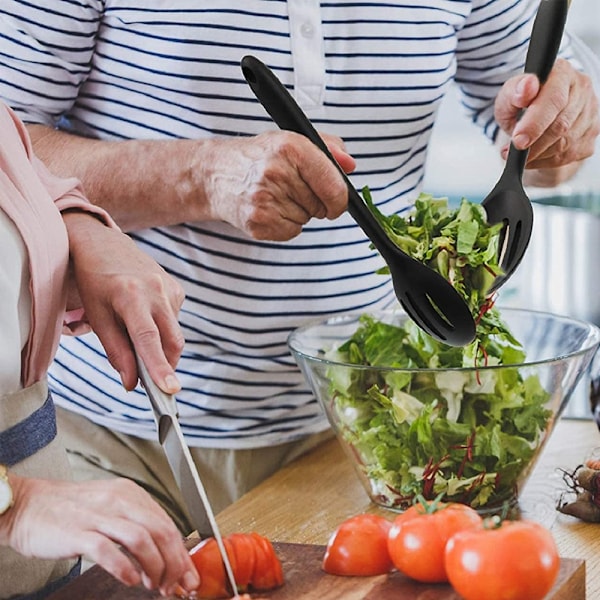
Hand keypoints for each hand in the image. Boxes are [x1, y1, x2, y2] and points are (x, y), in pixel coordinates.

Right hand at [0, 475, 198, 595]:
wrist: (29, 504)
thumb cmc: (70, 510)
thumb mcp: (111, 508)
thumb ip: (137, 527)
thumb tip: (165, 554)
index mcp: (130, 494)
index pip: (167, 523)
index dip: (180, 553)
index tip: (186, 575)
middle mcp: (119, 500)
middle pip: (160, 531)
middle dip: (174, 563)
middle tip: (174, 584)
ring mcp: (99, 515)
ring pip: (141, 539)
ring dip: (154, 566)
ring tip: (153, 584)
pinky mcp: (78, 532)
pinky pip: (107, 550)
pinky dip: (124, 567)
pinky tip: (130, 579)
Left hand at [63, 212, 184, 392]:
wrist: (104, 245)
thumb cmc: (95, 282)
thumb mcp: (97, 317)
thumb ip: (116, 352)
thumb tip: (132, 383)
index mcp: (130, 295)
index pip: (148, 339)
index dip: (159, 366)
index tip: (170, 389)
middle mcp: (156, 289)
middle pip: (172, 341)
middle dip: (166, 366)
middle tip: (152, 382)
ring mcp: (170, 287)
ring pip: (174, 334)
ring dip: (160, 346)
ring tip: (133, 330)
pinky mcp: (178, 289)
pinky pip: (175, 321)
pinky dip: (162, 329)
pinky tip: (144, 315)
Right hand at [196, 130, 355, 239]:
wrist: (217, 174)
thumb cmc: (259, 157)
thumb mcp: (292, 141)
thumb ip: (328, 149)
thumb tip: (350, 165)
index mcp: (291, 148)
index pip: (334, 187)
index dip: (341, 199)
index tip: (337, 201)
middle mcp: (277, 173)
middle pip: (321, 206)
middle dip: (315, 202)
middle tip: (293, 189)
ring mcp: (265, 200)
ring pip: (306, 220)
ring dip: (298, 212)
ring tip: (276, 196)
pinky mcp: (258, 222)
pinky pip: (291, 232)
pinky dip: (285, 225)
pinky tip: (270, 209)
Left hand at [494, 58, 599, 185]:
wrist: (531, 115)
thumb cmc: (520, 104)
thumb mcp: (508, 96)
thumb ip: (514, 92)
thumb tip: (527, 87)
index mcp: (561, 73)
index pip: (554, 100)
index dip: (535, 124)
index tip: (517, 140)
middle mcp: (582, 89)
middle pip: (561, 126)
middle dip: (533, 145)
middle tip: (512, 151)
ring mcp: (590, 112)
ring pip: (566, 145)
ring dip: (538, 155)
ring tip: (518, 154)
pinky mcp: (591, 133)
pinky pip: (569, 156)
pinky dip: (546, 161)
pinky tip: (534, 157)